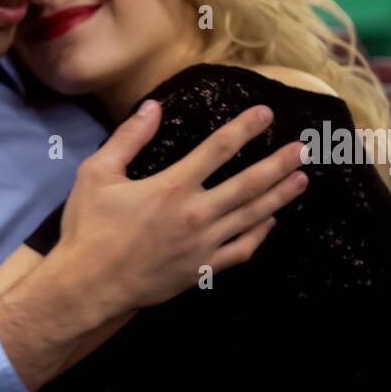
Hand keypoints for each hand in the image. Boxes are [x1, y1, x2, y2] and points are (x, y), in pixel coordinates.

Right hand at [56, 100, 306, 321]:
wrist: (87, 285)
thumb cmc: (88, 229)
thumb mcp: (97, 174)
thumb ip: (128, 138)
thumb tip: (153, 106)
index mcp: (172, 187)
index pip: (218, 149)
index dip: (244, 128)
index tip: (266, 113)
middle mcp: (196, 214)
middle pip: (248, 184)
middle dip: (278, 163)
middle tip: (303, 148)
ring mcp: (203, 245)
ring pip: (251, 216)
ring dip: (279, 196)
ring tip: (300, 179)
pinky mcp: (201, 269)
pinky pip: (240, 250)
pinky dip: (259, 235)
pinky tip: (270, 222)